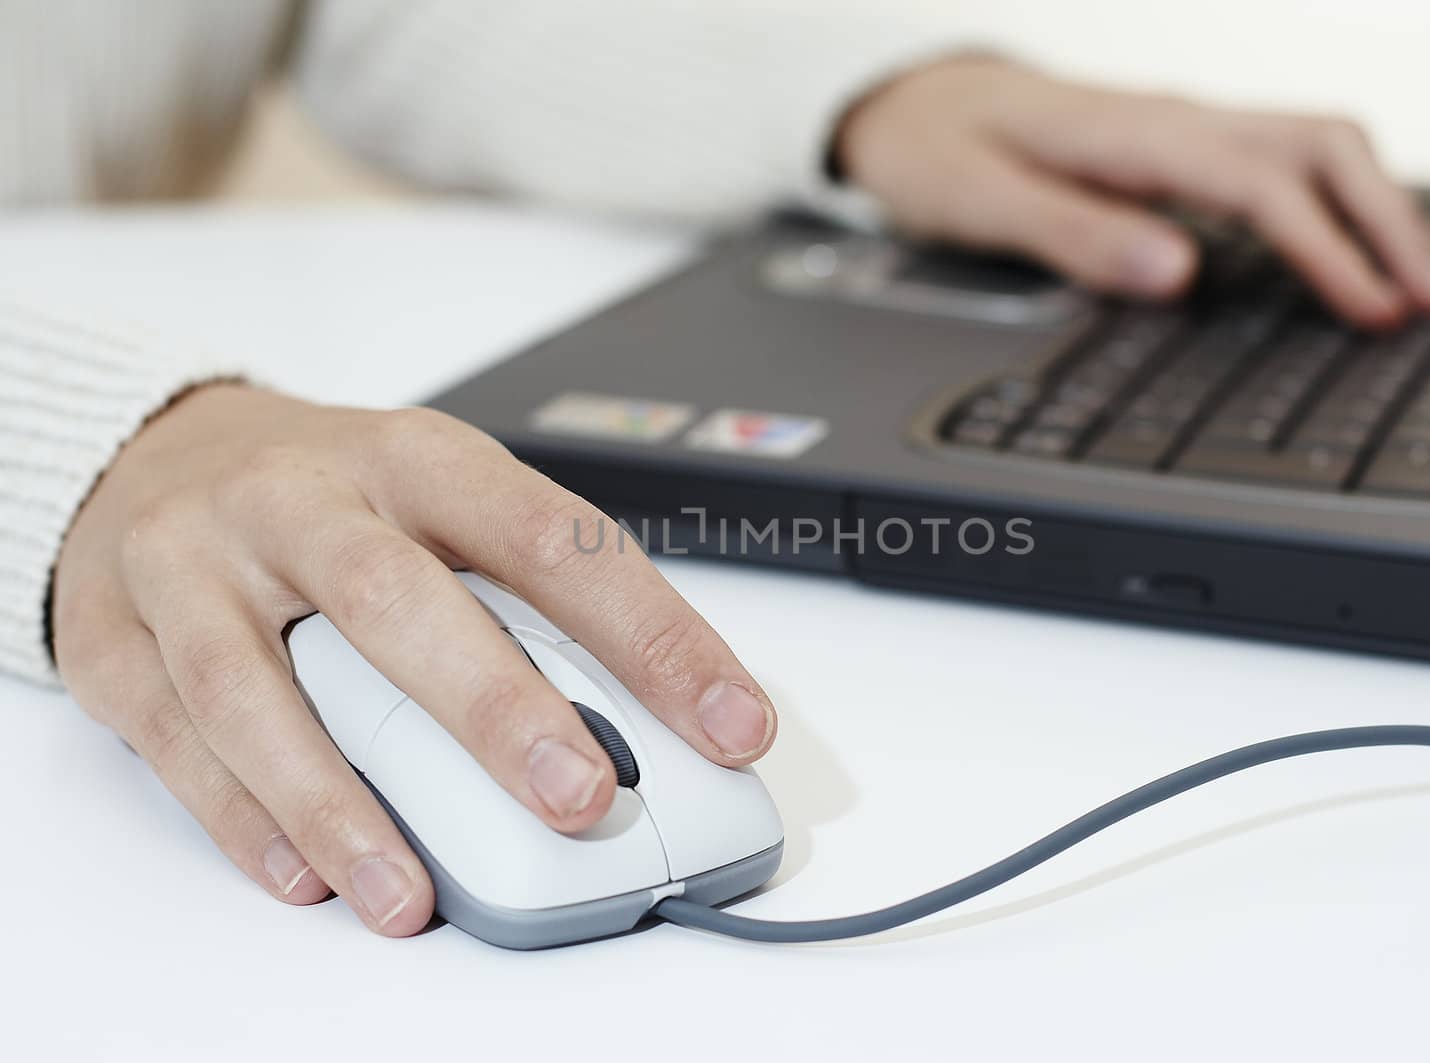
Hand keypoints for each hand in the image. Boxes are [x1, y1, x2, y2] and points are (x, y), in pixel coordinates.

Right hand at [52, 384, 776, 934]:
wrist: (155, 453)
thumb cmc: (336, 498)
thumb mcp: (440, 505)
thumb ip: (529, 599)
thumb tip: (655, 720)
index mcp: (416, 459)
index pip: (551, 537)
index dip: (651, 632)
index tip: (731, 721)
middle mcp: (303, 499)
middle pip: (401, 600)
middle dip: (495, 708)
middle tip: (578, 798)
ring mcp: (198, 564)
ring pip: (262, 686)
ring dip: (345, 803)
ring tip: (414, 893)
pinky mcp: (118, 638)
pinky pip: (179, 739)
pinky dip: (246, 819)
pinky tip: (311, 876)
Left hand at [835, 57, 1429, 328]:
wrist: (912, 104)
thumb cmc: (937, 151)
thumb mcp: (978, 202)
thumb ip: (1073, 236)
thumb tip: (1177, 275)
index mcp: (1129, 135)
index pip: (1259, 184)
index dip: (1326, 249)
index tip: (1373, 309)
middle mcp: (1171, 120)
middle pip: (1318, 145)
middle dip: (1388, 220)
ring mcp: (1180, 129)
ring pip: (1313, 144)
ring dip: (1376, 207)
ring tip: (1421, 283)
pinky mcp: (1177, 148)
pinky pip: (1283, 159)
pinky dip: (1336, 202)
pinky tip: (1352, 248)